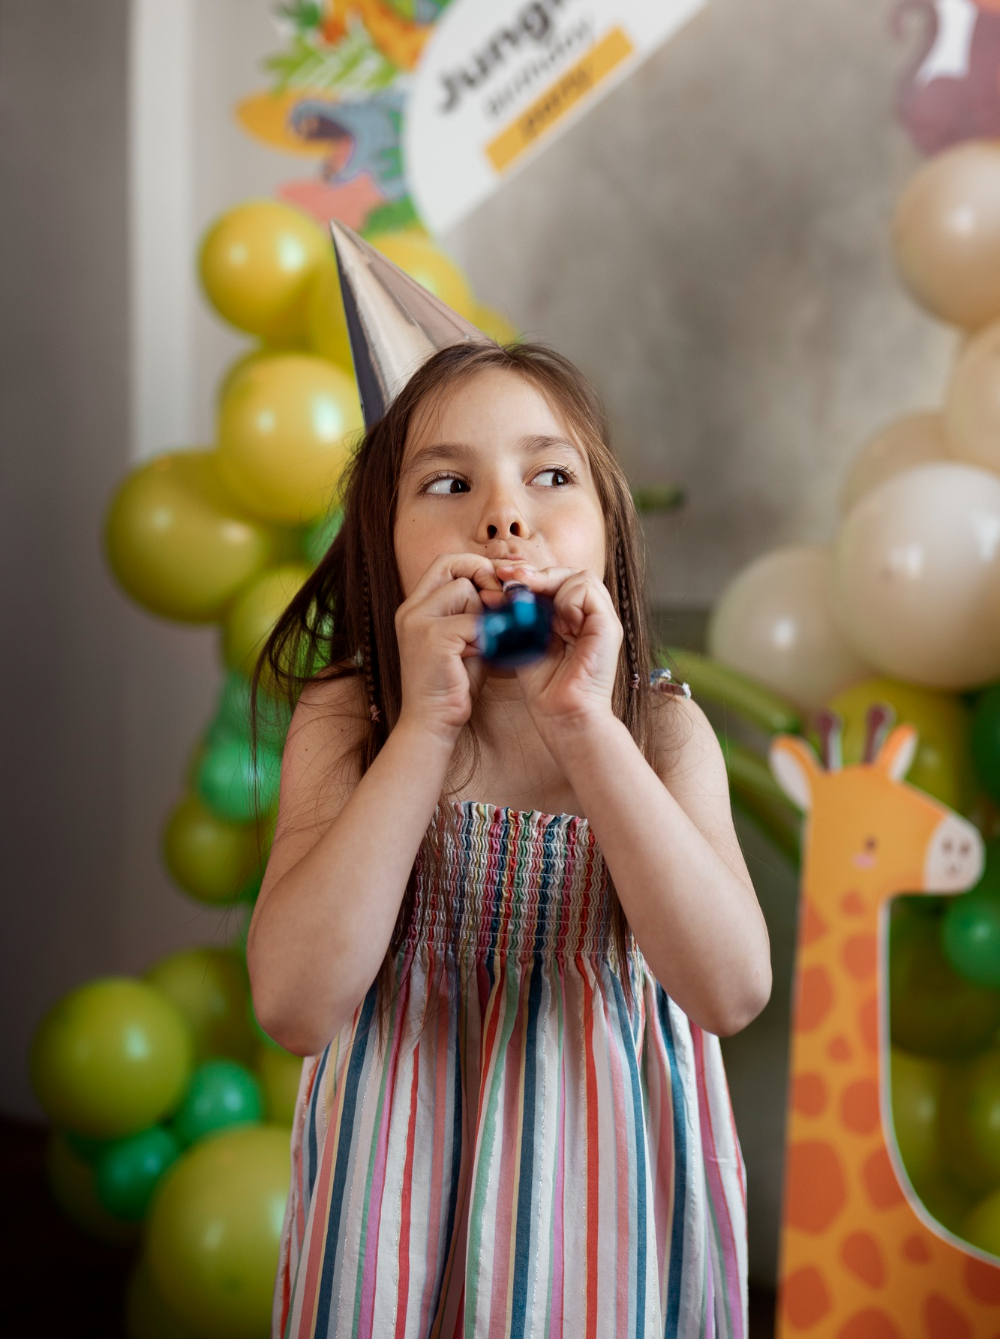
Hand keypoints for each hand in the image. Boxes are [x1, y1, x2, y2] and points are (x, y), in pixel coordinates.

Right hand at [395, 553, 501, 738]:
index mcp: (416, 606)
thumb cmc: (454, 684)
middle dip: (486, 579)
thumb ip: (479, 611)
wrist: (432, 723)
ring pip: (467, 592)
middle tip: (503, 602)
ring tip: (483, 643)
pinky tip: (484, 654)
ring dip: (484, 615)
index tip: (503, 581)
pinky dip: (487, 636)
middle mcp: (411, 609)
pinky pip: (474, 620)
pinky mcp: (432, 637)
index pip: (447, 563)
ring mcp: (418, 621)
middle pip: (456, 568)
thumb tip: (510, 588)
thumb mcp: (467, 639)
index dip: (477, 566)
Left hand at [494, 562, 621, 740]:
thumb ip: (523, 613)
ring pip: (579, 576)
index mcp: (572, 617)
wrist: (562, 715)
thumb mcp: (526, 639)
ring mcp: (602, 619)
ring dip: (549, 585)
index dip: (529, 575)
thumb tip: (505, 585)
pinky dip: (566, 599)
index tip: (499, 577)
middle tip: (508, 577)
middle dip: (535, 572)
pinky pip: (587, 590)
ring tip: (533, 610)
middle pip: (568, 573)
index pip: (555, 580)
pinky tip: (556, 624)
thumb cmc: (544, 686)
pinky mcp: (608, 626)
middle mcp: (590, 615)